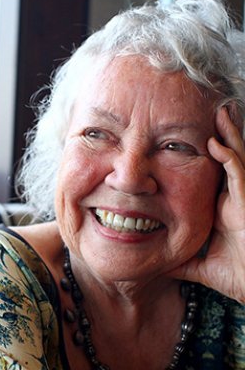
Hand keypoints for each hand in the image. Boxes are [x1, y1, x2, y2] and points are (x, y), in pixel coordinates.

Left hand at [170, 107, 244, 303]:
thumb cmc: (237, 277)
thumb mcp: (200, 264)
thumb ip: (179, 261)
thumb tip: (155, 264)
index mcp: (222, 209)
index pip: (214, 175)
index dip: (208, 157)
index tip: (190, 141)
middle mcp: (235, 200)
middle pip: (228, 161)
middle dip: (222, 137)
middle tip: (212, 114)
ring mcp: (244, 200)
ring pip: (237, 161)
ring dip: (229, 137)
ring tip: (220, 114)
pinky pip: (240, 176)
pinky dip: (230, 159)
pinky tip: (217, 145)